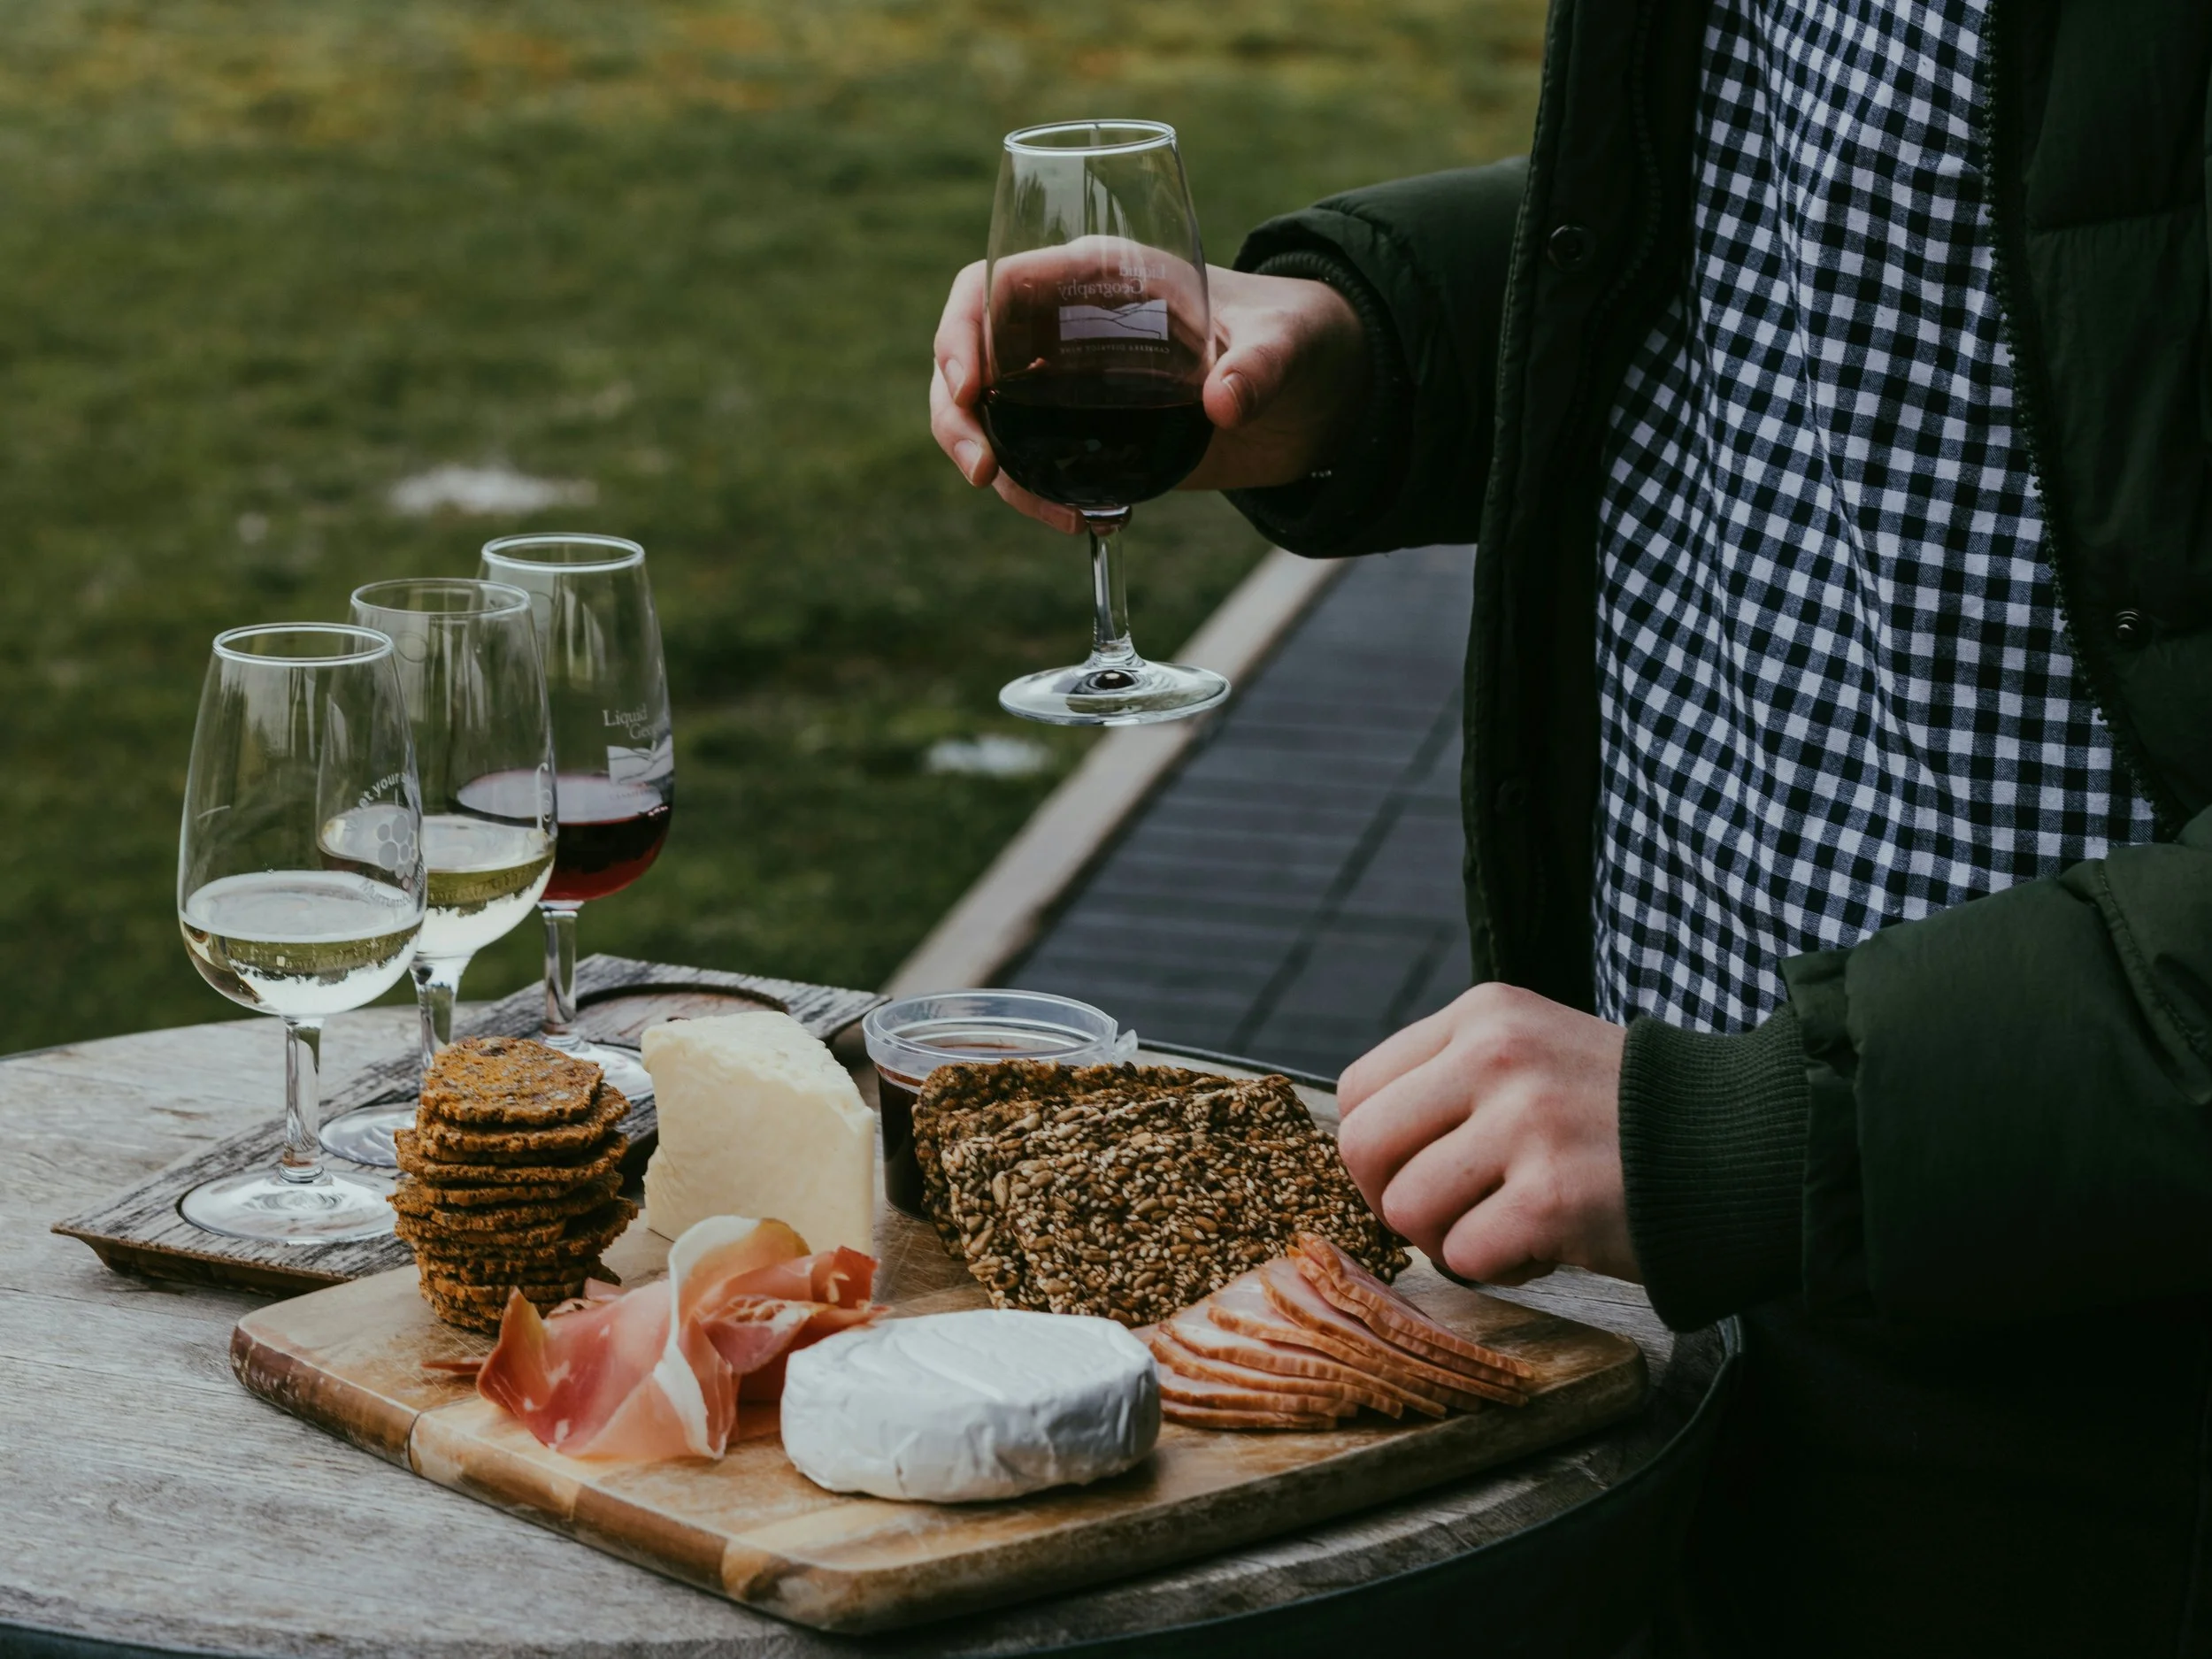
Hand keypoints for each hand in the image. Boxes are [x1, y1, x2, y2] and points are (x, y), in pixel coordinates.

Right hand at [929, 260, 1371, 533]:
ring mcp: (1074, 385)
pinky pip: (1034, 461)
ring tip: (1057, 517)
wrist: (1320, 393)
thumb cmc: (1300, 336)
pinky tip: (1086, 524)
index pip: (994, 287)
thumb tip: (1223, 404)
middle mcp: (1070, 327)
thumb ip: (1260, 365)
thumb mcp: (1287, 343)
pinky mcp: (1091, 436)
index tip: (971, 386)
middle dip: (958, 416)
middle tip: (981, 471)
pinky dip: (1040, 496)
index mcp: (1097, 275)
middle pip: (973, 358)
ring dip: (999, 470)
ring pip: (994, 418)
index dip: (963, 332)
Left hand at [1335, 984, 1637, 1286]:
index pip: (1358, 1090)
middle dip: (1394, 1202)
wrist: (1742, 1144)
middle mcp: (1496, 1054)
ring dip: (1449, 1241)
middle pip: (1364, 1149)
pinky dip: (1500, 1269)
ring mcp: (1525, 1121)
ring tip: (1510, 1226)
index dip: (1376, 1153)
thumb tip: (1365, 1151)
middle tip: (1451, 1217)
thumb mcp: (1532, 1054)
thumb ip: (1452, 1083)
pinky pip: (1465, 1256)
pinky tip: (1550, 1245)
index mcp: (1482, 1015)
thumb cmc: (1622, 1116)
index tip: (1417, 1175)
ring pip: (1407, 1209)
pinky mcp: (1553, 1194)